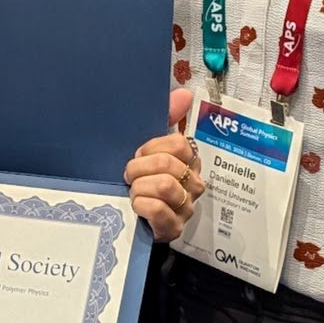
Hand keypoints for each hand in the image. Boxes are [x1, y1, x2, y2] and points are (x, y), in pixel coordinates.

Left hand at [124, 89, 203, 240]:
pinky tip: (136, 206)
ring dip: (140, 187)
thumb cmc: (142, 180)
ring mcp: (186, 207)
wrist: (130, 217)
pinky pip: (159, 210)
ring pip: (166, 186)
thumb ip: (167, 119)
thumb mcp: (149, 149)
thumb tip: (184, 93)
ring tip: (133, 191)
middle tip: (130, 176)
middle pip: (168, 165)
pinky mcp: (174, 229)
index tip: (138, 155)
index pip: (179, 145)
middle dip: (140, 169)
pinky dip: (142, 205)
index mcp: (189, 161)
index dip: (152, 148)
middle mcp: (193, 184)